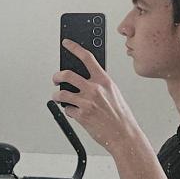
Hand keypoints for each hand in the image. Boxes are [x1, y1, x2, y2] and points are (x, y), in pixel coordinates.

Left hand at [52, 41, 138, 155]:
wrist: (124, 134)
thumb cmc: (120, 115)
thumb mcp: (114, 93)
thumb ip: (100, 84)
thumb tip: (85, 78)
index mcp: (104, 80)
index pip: (87, 57)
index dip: (75, 48)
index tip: (66, 44)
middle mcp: (95, 89)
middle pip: (67, 74)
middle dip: (57, 76)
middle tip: (56, 79)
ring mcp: (87, 102)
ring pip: (61, 93)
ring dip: (57, 96)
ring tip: (59, 98)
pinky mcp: (81, 115)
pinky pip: (67, 109)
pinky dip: (68, 111)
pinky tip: (74, 112)